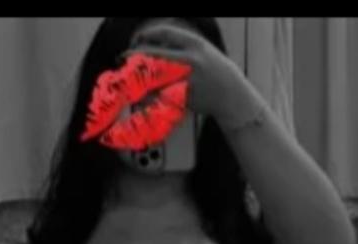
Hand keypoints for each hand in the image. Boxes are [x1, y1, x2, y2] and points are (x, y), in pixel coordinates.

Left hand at [121, 22, 263, 128]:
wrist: (232, 97)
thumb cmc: (216, 73)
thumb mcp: (203, 51)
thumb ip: (181, 46)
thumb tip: (153, 43)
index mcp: (195, 44)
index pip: (164, 32)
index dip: (146, 34)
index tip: (137, 39)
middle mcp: (191, 59)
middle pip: (154, 52)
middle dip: (136, 54)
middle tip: (124, 56)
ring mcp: (188, 79)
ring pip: (154, 75)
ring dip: (139, 75)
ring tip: (129, 75)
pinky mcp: (185, 97)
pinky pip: (161, 94)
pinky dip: (148, 94)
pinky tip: (141, 94)